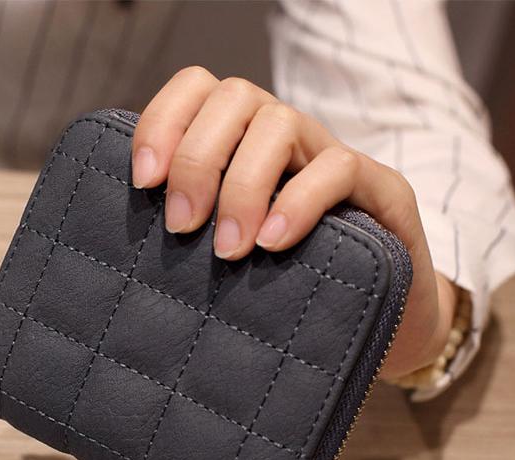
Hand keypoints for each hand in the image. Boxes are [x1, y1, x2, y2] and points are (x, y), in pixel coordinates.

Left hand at [130, 66, 457, 378]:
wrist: (382, 313)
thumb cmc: (292, 283)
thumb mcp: (233, 254)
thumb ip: (196, 234)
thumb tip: (133, 243)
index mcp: (243, 143)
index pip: (198, 90)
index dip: (162, 123)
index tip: (144, 182)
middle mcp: (285, 137)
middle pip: (234, 98)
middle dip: (197, 160)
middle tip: (181, 226)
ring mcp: (329, 157)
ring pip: (280, 123)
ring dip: (242, 186)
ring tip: (228, 248)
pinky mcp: (380, 188)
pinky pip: (338, 168)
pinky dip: (299, 201)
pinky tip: (273, 241)